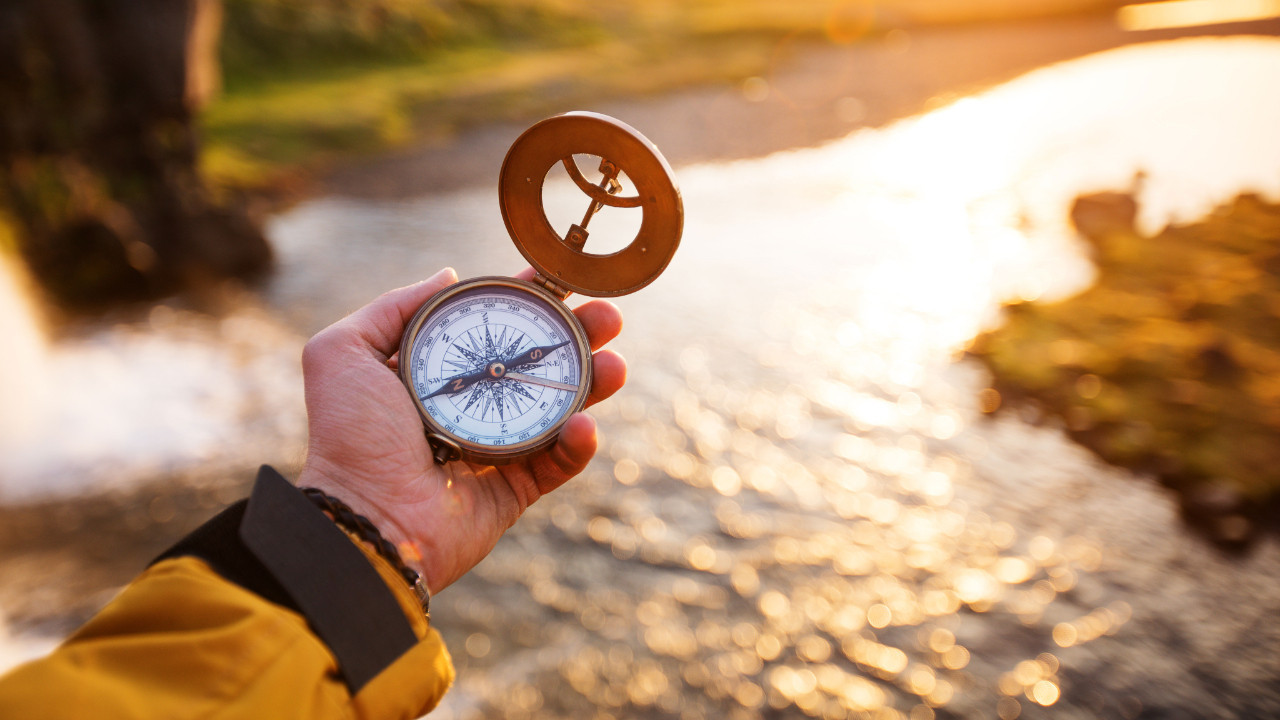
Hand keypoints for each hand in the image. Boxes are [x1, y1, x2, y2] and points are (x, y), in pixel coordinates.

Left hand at [296, 267, 625, 593]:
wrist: (365, 516)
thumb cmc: (350, 436)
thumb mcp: (344, 352)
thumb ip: (394, 307)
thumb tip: (449, 275)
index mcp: (436, 374)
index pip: (493, 329)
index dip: (529, 303)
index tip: (560, 280)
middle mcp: (470, 407)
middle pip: (536, 364)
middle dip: (578, 338)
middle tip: (608, 317)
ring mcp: (496, 449)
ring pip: (559, 409)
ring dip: (593, 384)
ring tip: (616, 364)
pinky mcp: (514, 490)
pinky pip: (557, 462)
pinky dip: (577, 444)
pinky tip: (584, 424)